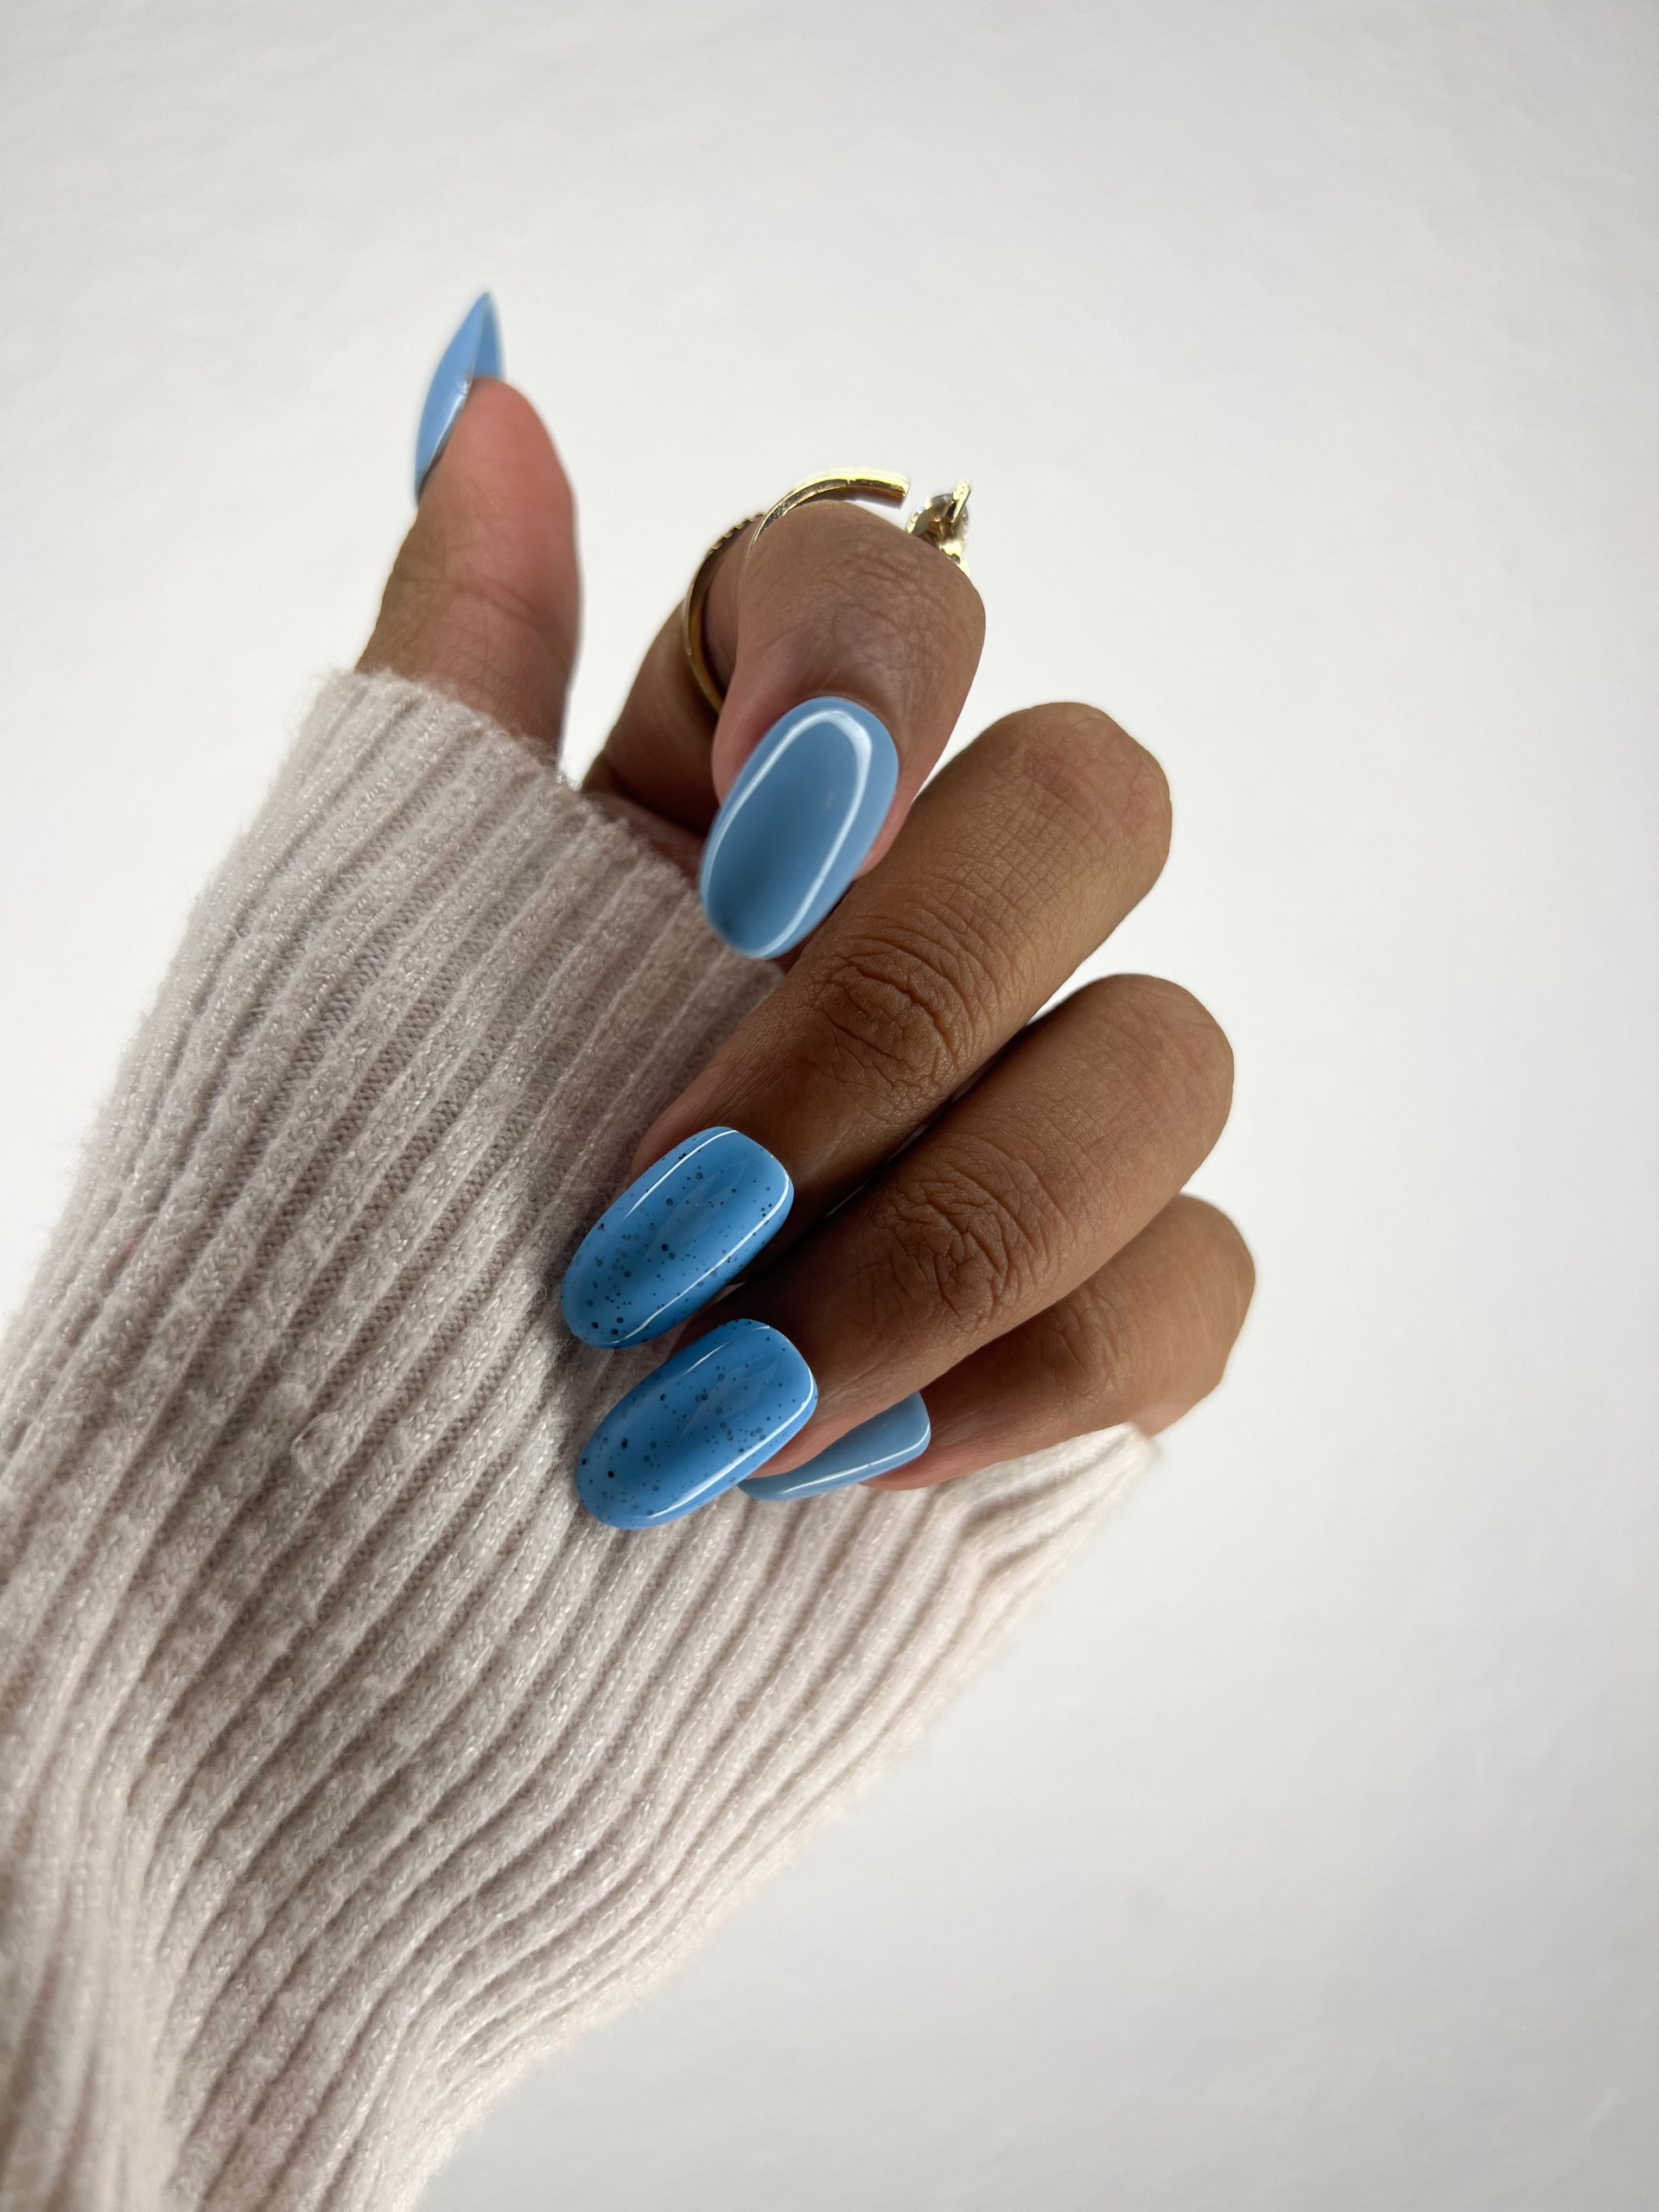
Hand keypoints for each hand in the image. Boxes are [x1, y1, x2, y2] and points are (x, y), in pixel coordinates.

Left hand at [362, 337, 1250, 1523]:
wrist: (338, 1595)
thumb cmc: (310, 1256)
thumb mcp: (349, 943)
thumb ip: (451, 671)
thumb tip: (489, 390)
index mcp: (730, 809)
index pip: (890, 592)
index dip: (863, 688)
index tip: (739, 879)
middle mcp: (905, 936)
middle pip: (1093, 804)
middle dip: (898, 1018)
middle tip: (670, 1222)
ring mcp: (1017, 1128)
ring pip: (1172, 1059)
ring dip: (945, 1236)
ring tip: (715, 1406)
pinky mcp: (1093, 1328)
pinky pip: (1193, 1289)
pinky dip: (1030, 1375)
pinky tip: (842, 1464)